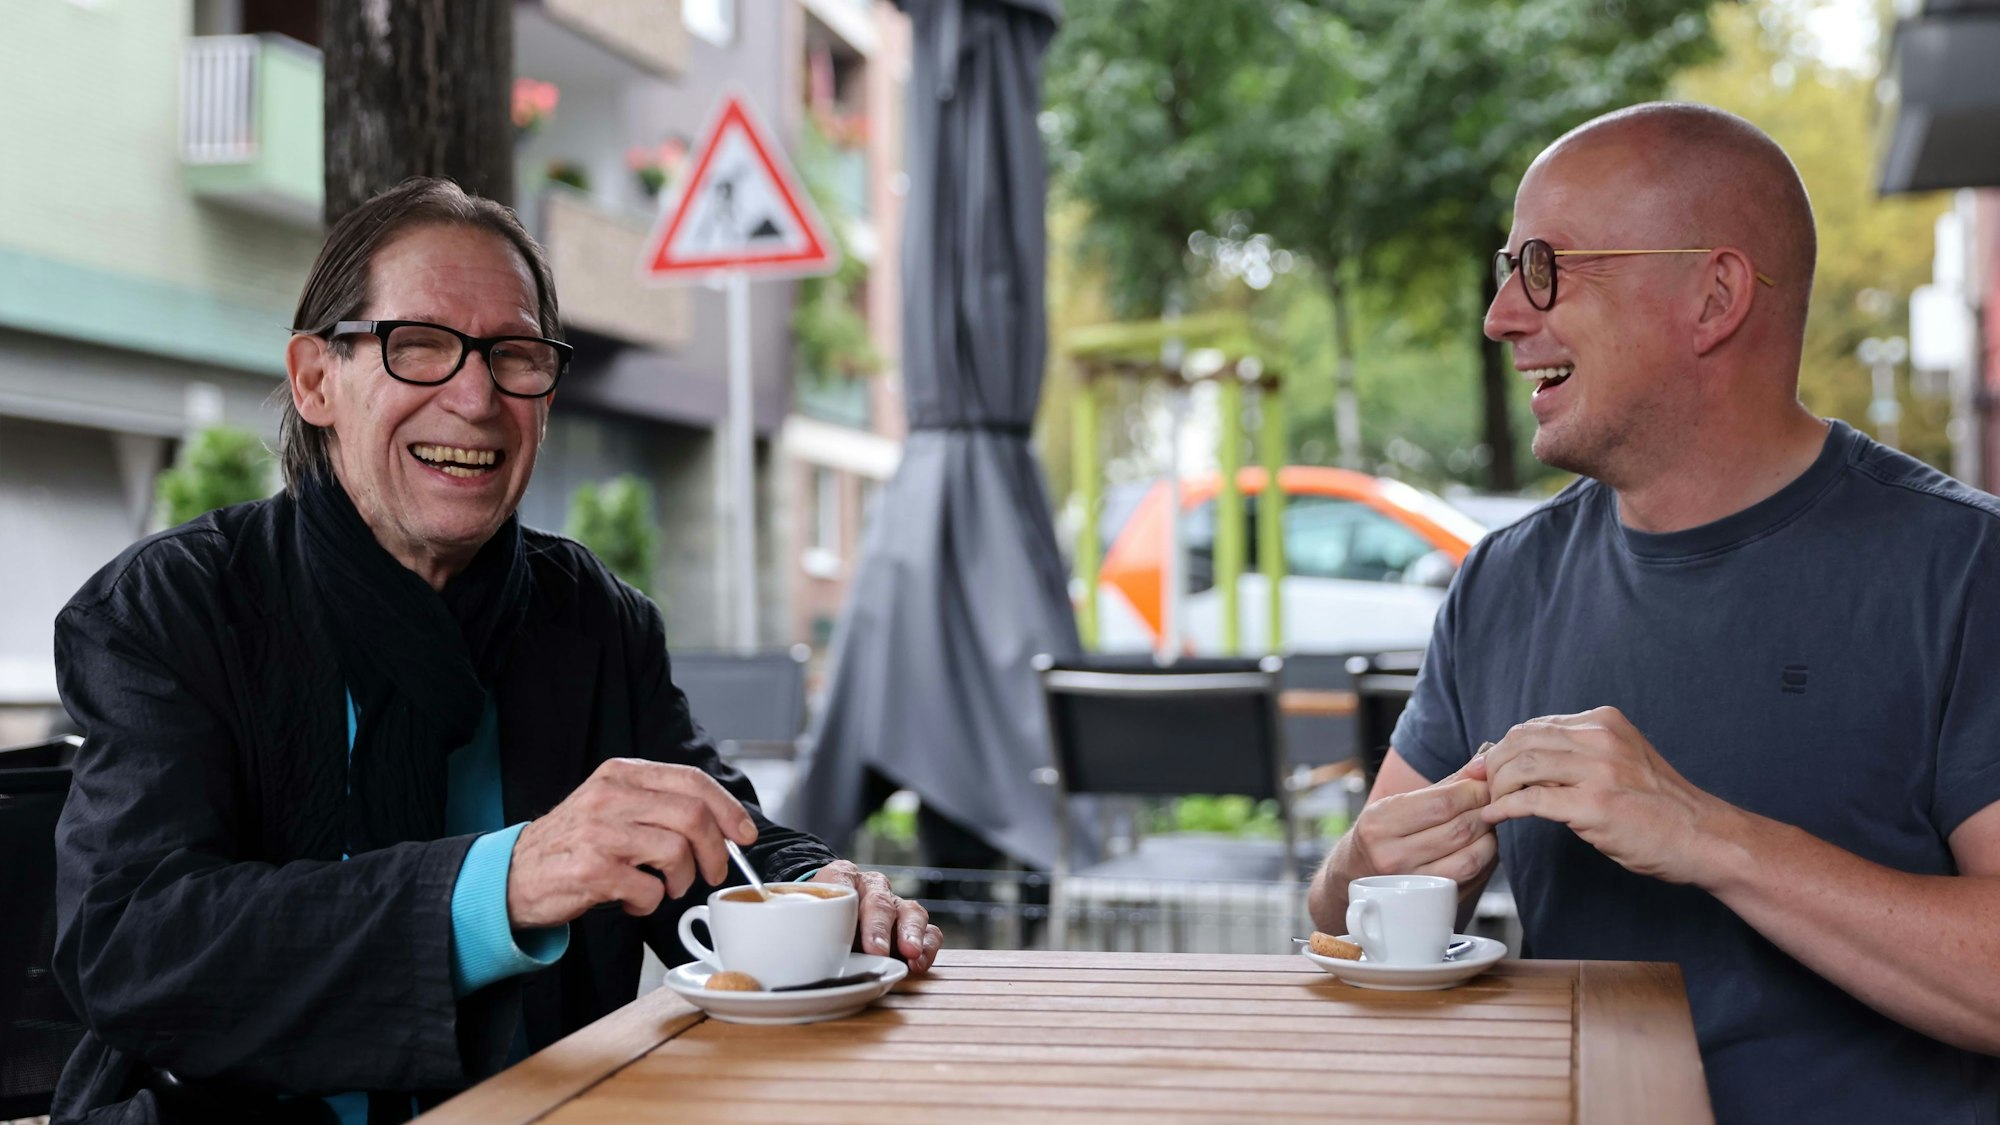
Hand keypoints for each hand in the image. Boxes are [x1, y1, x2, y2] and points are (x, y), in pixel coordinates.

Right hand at [507, 758, 758, 927]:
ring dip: (681, 881)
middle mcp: (609, 797)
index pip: (691, 781)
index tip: (743, 834)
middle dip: (715, 851)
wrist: (512, 876)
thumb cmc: (572, 845)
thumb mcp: (610, 807)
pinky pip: (649, 890)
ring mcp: (599, 833)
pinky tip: (633, 901)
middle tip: (712, 873)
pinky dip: (651, 904)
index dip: (727, 809)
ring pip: (675, 853)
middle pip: (692, 816)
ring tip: (664, 888)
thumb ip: (657, 806)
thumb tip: (722, 825)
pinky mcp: (591, 871)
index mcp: (620, 775)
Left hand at [810, 860, 942, 974]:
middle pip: (880, 902)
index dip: (852, 910)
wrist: (830, 913)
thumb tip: (800, 957)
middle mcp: (872, 887)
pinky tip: (918, 964)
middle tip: (878, 951)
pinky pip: (929, 931)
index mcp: (841, 876)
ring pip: (911, 911)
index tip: (857, 937)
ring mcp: (896, 905)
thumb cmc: (817, 917)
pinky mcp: (912, 925)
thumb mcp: (805, 916)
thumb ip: (806, 928)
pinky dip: (928, 946)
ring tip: (911, 955)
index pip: (846, 882)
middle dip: (880, 928)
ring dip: (911, 934)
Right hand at [1349, 752, 1498, 887]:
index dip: (1473, 791)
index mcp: (1380, 823)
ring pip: (1470, 857)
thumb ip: (1446, 783)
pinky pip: (1472, 877)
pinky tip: (1481, 844)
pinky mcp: (1429, 900)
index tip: (1484, 783)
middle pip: (1459, 830)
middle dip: (1484, 810)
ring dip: (1489, 836)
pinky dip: (1485, 857)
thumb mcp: (1402, 803)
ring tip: (1486, 823)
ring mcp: (1411, 884)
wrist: (1357, 875)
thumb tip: (1485, 763)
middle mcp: (1391, 856)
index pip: (1441, 803)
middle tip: (1491, 801)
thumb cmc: (1384, 832)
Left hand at [1481, 706, 1728, 883]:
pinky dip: (1504, 808)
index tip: (1484, 766)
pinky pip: (1531, 800)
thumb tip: (1526, 759)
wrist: (1704, 836)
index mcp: (1603, 722)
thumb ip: (1580, 752)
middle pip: (1520, 740)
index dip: (1502, 747)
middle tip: (1479, 785)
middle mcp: (1599, 738)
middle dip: (1491, 764)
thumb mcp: (1622, 759)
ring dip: (1496, 786)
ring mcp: (1598, 771)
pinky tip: (1496, 817)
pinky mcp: (1594, 805)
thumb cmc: (1660, 805)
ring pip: (1521, 765)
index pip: (1534, 726)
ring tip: (1491, 803)